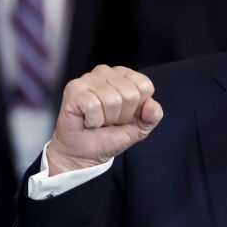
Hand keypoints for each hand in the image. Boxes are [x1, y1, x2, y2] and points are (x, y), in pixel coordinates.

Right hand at [48, 65, 162, 174]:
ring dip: (106, 119)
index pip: (145, 86)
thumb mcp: (141, 127)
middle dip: (122, 115)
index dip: (137, 108)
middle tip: (109, 120)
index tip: (125, 115)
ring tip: (98, 120)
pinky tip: (87, 120)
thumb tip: (150, 103)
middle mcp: (106, 72)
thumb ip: (153, 115)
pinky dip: (93, 120)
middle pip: (130, 94)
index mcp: (125, 76)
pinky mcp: (73, 89)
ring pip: (112, 100)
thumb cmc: (112, 135)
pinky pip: (93, 106)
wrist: (87, 153)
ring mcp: (88, 79)